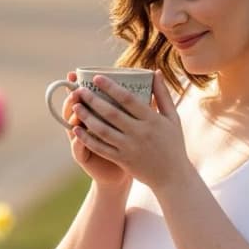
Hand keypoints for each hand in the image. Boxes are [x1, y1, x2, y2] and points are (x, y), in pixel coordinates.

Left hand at [72, 72, 187, 190]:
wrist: (172, 177)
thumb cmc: (173, 144)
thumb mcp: (173, 118)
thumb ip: (163, 95)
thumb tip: (155, 71)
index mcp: (152, 119)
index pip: (128, 99)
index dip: (111, 87)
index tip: (97, 77)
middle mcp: (140, 133)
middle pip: (111, 113)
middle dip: (93, 100)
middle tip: (79, 90)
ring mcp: (130, 147)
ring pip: (103, 130)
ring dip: (87, 117)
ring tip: (75, 106)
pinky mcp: (123, 160)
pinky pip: (102, 148)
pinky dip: (88, 139)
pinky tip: (76, 130)